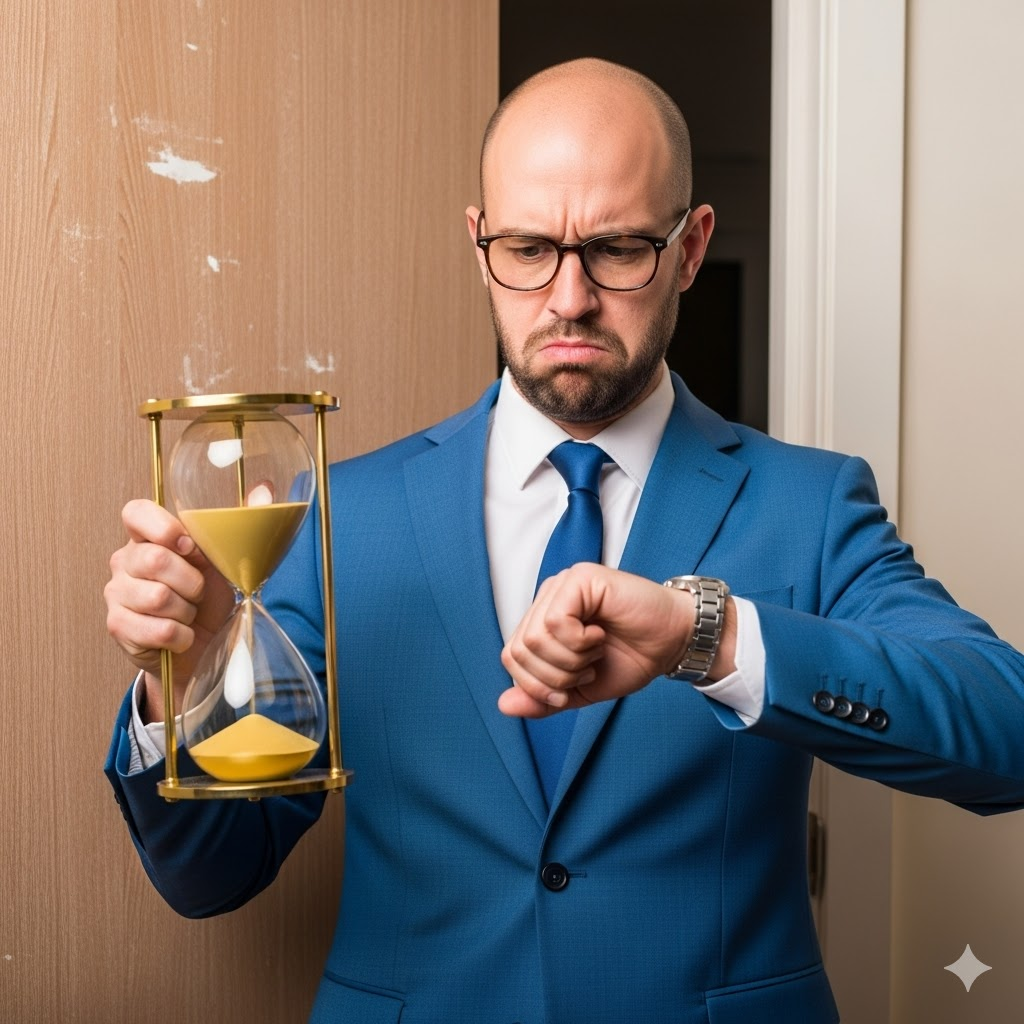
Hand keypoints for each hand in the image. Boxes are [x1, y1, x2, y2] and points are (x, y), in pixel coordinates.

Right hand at [104, 499, 233, 720]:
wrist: (197, 647)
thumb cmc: (207, 599)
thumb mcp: (225, 560)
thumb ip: (242, 522)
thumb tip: (265, 488)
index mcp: (147, 536)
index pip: (136, 512)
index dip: (164, 528)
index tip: (190, 547)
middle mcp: (124, 560)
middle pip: (156, 559)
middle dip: (192, 582)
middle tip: (198, 593)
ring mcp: (116, 592)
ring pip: (158, 597)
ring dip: (187, 611)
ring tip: (188, 613)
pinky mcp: (117, 625)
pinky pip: (160, 629)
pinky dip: (181, 635)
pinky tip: (180, 635)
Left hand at [499, 564, 734, 717]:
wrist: (672, 643)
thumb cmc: (631, 657)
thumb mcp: (579, 690)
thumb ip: (543, 699)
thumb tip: (503, 705)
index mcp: (542, 620)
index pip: (511, 658)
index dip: (537, 686)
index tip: (570, 691)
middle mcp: (547, 598)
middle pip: (520, 650)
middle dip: (555, 677)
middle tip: (586, 671)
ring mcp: (562, 585)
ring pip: (536, 638)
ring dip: (570, 660)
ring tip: (595, 652)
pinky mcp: (580, 579)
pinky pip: (556, 622)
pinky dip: (579, 642)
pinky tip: (599, 636)